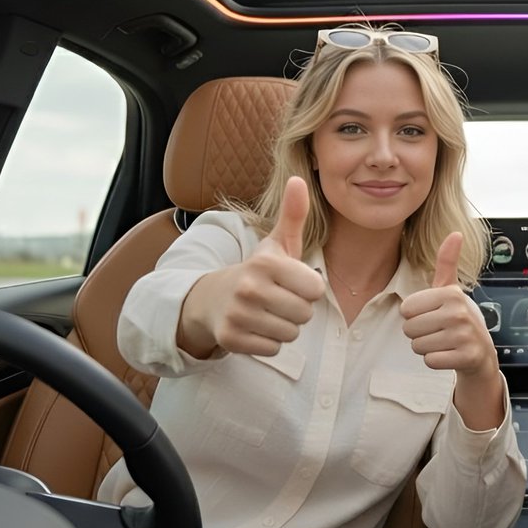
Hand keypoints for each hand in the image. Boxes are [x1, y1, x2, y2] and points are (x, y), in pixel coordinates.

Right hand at [178, 176, 325, 356]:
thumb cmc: (256, 271)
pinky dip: (268, 342)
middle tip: (277, 299)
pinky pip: (272, 349)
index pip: (316, 289)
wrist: (211, 298)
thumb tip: (299, 179)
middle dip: (297, 309)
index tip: (291, 282)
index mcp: (266, 263)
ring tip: (266, 312)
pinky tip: (255, 326)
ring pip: (290, 334)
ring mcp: (237, 315)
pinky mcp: (230, 339)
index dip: (308, 288)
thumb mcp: (275, 243)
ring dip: (284, 326)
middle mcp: (249, 288)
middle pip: (305, 314)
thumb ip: (292, 214)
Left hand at [401, 233, 497, 377]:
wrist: (481, 352)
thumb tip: (455, 233)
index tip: (432, 315)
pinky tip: (449, 354)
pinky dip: (437, 360)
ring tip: (444, 342)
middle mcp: (458, 313)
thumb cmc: (458, 319)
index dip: (414, 315)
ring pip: (417, 346)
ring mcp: (463, 336)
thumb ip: (447, 262)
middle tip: (438, 331)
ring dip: (427, 347)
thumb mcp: (450, 290)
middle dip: (419, 333)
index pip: (406, 309)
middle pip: (409, 329)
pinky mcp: (466, 357)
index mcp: (450, 294)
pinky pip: (430, 361)